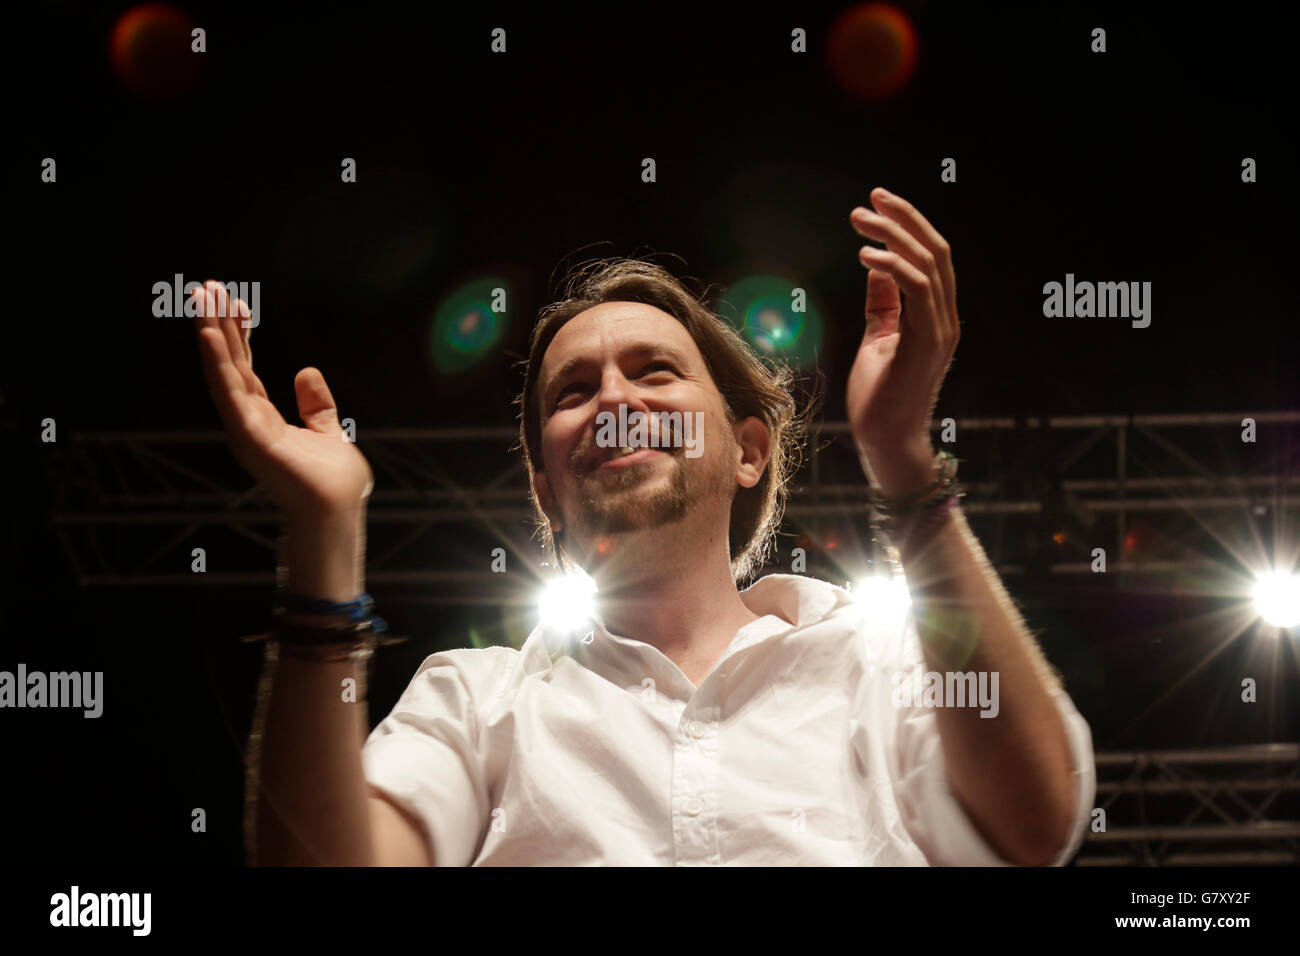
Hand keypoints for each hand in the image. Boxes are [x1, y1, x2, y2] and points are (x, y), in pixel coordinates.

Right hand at [191, 280, 373, 520]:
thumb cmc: (334, 485)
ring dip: (211, 334)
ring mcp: (245, 428)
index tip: (236, 302)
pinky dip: (218, 363)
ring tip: (201, 298)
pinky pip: (229, 393)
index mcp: (265, 419)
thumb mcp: (329, 432)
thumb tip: (306, 372)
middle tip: (207, 287)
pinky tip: (211, 335)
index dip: (240, 335)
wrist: (337, 513)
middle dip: (218, 325)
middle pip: (229, 364)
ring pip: (223, 372)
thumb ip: (317, 406)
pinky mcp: (248, 436)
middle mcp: (248, 421)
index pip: (246, 369)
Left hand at [846, 187, 959, 496]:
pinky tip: (865, 255)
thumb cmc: (879, 399)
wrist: (886, 442)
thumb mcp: (879, 339)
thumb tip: (877, 269)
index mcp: (936, 316)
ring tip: (859, 220)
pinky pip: (917, 289)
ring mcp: (941, 329)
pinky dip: (892, 266)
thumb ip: (884, 304)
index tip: (878, 205)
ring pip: (929, 263)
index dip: (908, 226)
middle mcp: (946, 318)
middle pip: (936, 250)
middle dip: (903, 218)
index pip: (932, 258)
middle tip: (870, 199)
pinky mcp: (927, 341)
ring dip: (893, 235)